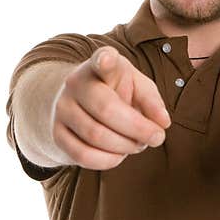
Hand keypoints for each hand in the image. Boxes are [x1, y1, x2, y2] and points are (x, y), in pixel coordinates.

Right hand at [54, 46, 171, 169]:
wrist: (78, 103)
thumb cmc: (117, 92)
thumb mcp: (137, 86)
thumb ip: (152, 101)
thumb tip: (163, 123)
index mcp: (101, 65)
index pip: (101, 60)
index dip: (104, 60)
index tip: (107, 59)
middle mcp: (76, 83)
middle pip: (106, 109)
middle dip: (138, 129)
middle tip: (157, 137)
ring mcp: (63, 108)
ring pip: (96, 136)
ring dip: (125, 146)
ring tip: (138, 144)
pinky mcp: (57, 134)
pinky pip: (83, 156)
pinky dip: (108, 160)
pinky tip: (120, 154)